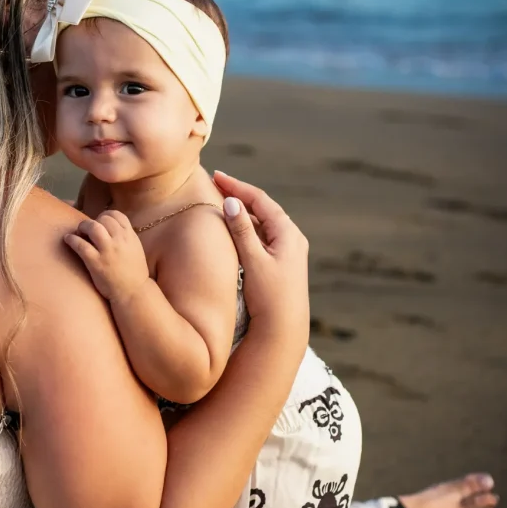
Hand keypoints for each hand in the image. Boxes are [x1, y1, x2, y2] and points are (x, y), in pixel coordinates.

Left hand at [64, 210, 150, 303]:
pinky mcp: (96, 263)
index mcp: (130, 236)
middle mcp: (120, 241)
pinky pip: (81, 245)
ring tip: (78, 232)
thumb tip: (111, 227)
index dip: (105, 215)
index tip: (100, 221)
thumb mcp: (135, 249)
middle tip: (87, 229)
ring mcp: (108, 251)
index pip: (117, 215)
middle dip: (93, 221)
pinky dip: (72, 240)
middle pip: (103, 219)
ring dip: (83, 227)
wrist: (134, 292)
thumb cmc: (134, 273)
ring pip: (93, 227)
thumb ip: (125, 237)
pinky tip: (68, 239)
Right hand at [212, 171, 309, 347]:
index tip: (216, 175)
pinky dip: (245, 229)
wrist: (284, 331)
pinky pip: (261, 238)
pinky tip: (232, 230)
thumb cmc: (270, 297)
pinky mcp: (281, 265)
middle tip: (215, 185)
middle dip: (239, 196)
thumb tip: (231, 202)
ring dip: (241, 213)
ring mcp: (287, 252)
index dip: (237, 186)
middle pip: (262, 209)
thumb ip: (242, 231)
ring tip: (219, 203)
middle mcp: (291, 239)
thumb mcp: (254, 261)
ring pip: (261, 224)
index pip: (260, 200)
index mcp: (288, 234)